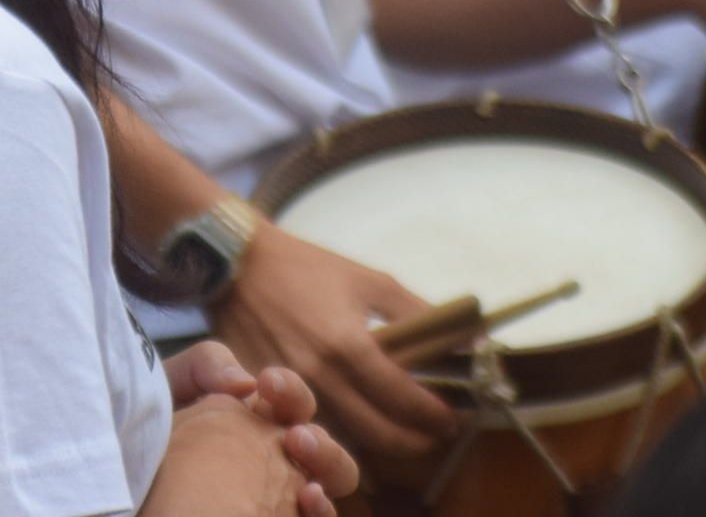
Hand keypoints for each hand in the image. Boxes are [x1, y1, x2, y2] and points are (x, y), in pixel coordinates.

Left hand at [166, 342, 358, 514]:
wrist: (126, 465)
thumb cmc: (150, 424)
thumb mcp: (170, 383)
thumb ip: (207, 364)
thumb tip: (246, 383)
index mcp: (260, 417)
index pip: (292, 400)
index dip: (288, 390)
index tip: (266, 383)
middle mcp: (279, 457)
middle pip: (324, 451)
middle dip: (320, 444)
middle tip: (295, 438)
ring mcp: (279, 495)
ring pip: (326, 488)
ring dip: (325, 478)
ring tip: (306, 483)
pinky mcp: (274, 516)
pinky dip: (318, 513)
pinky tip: (304, 504)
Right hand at [211, 223, 453, 463]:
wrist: (237, 263)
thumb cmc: (306, 268)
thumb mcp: (369, 280)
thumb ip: (419, 311)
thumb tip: (468, 335)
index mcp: (349, 345)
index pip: (404, 400)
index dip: (436, 416)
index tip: (453, 417)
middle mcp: (320, 376)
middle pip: (379, 434)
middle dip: (416, 441)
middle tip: (434, 433)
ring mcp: (290, 390)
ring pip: (347, 439)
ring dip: (380, 443)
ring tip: (402, 431)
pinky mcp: (268, 394)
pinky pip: (312, 425)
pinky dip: (339, 432)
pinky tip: (355, 421)